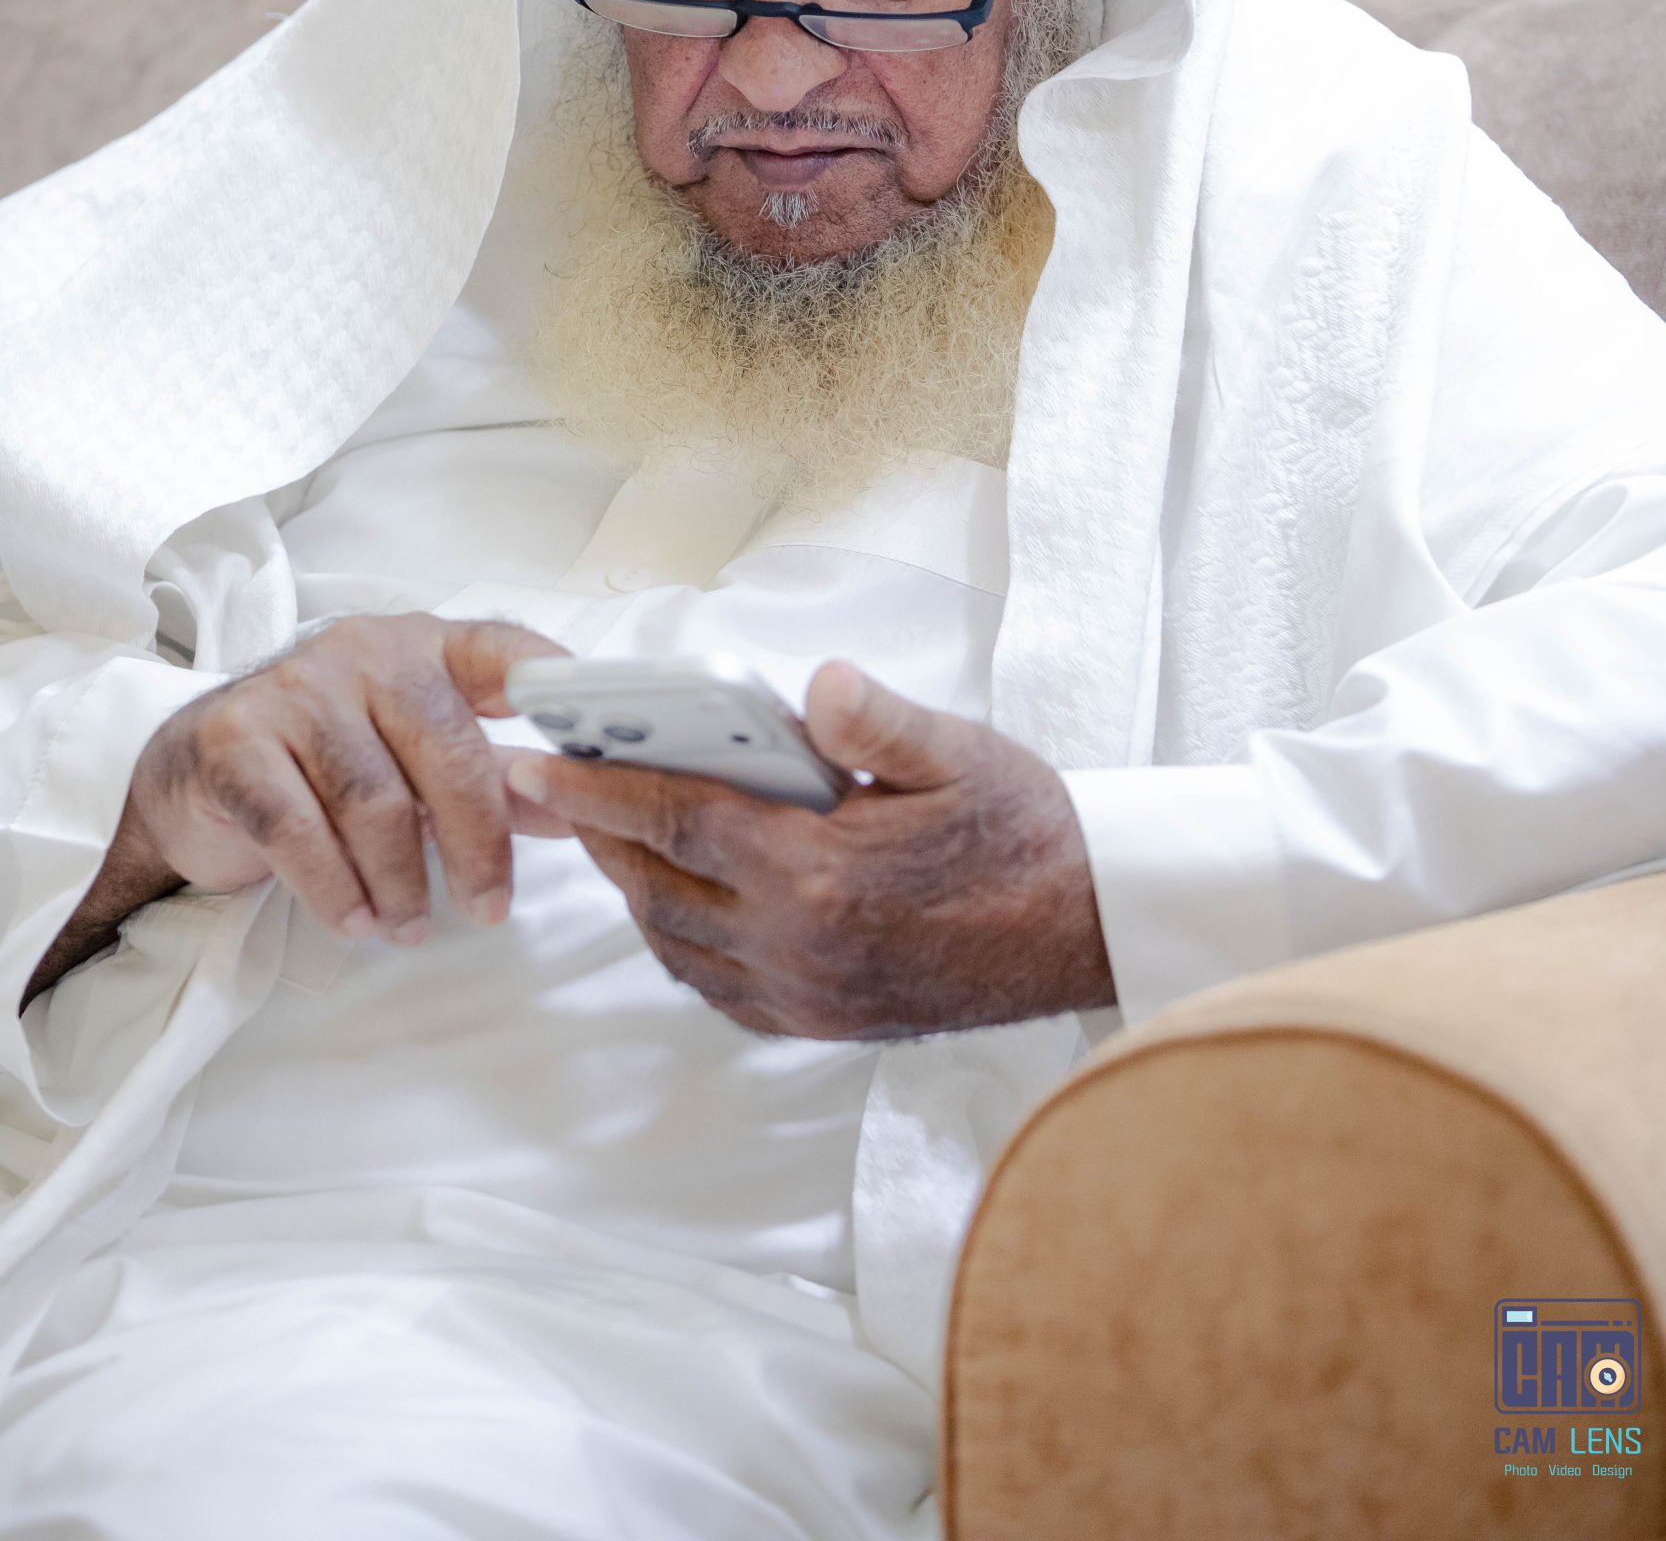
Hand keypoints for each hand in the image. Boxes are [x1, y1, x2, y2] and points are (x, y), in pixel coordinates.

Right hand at [120, 615, 563, 944]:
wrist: (195, 774)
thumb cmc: (328, 765)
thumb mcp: (416, 765)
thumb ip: (494, 780)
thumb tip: (576, 807)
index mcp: (423, 649)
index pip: (500, 650)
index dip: (551, 683)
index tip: (594, 737)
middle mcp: (363, 654)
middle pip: (445, 747)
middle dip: (476, 841)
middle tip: (489, 909)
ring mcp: (294, 690)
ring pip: (373, 799)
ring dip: (399, 880)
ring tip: (409, 927)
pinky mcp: (233, 740)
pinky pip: (297, 826)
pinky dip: (334, 886)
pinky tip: (355, 920)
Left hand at [504, 664, 1115, 1039]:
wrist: (1087, 931)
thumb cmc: (1026, 831)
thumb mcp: (962, 752)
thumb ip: (878, 719)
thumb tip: (817, 685)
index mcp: (821, 872)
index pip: (677, 820)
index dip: (595, 790)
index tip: (534, 764)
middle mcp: (800, 946)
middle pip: (659, 887)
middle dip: (599, 836)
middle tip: (556, 789)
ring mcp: (809, 996)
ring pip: (679, 946)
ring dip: (636, 889)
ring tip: (613, 835)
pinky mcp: (825, 1024)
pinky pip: (719, 990)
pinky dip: (681, 943)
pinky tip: (684, 900)